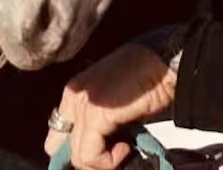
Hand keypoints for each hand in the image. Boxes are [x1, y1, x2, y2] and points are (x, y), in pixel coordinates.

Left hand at [44, 44, 175, 169]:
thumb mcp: (115, 103)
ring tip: (124, 147)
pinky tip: (126, 147)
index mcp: (74, 92)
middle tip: (112, 156)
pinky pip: (89, 155)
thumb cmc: (148, 79)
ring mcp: (81, 105)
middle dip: (88, 159)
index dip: (76, 152)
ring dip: (103, 161)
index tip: (99, 157)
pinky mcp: (95, 114)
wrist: (165, 63)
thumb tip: (99, 150)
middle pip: (60, 148)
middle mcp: (72, 96)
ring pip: (77, 156)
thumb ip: (101, 124)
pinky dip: (109, 161)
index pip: (57, 136)